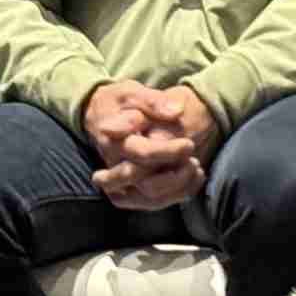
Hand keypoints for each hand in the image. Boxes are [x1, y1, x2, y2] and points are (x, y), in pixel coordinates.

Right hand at [82, 80, 221, 210]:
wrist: (99, 114)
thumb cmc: (118, 102)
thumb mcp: (131, 92)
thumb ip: (152, 102)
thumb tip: (176, 111)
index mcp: (113, 140)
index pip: (141, 153)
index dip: (167, 152)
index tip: (189, 144)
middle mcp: (113, 164)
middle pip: (143, 181)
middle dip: (174, 175)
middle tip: (194, 159)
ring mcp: (119, 179)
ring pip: (148, 197)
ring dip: (177, 187)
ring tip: (196, 167)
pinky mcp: (129, 188)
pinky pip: (152, 202)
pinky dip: (177, 195)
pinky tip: (195, 178)